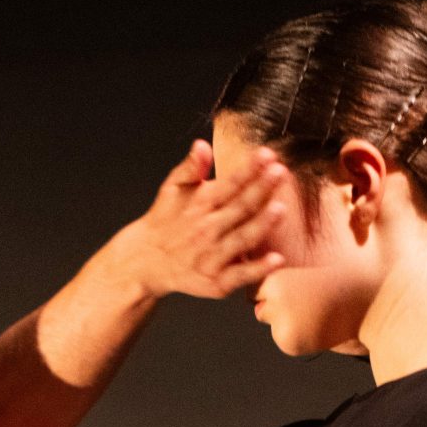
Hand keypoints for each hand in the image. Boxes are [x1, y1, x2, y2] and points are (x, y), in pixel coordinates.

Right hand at [107, 141, 288, 302]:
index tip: (268, 154)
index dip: (249, 169)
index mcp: (200, 204)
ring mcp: (212, 257)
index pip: (229, 184)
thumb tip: (202, 144)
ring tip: (280, 208)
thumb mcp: (172, 189)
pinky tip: (276, 258)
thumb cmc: (166, 221)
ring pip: (242, 238)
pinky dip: (258, 268)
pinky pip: (240, 274)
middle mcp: (206, 230)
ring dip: (262, 224)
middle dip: (261, 189)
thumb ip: (190, 167)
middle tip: (280, 172)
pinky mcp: (216, 282)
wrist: (146, 262)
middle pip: (239, 208)